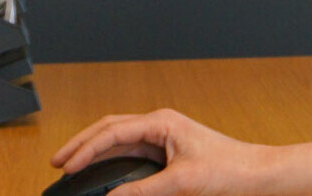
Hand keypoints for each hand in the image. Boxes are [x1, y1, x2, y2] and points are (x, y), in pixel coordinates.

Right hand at [50, 108, 276, 195]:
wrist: (254, 173)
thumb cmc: (228, 168)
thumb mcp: (182, 182)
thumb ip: (144, 190)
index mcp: (161, 122)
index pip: (113, 131)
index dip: (86, 149)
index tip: (67, 165)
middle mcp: (158, 125)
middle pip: (109, 129)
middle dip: (81, 144)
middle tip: (57, 162)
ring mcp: (161, 136)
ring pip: (117, 139)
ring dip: (93, 150)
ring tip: (70, 164)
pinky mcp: (165, 151)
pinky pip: (129, 151)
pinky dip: (109, 159)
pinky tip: (98, 170)